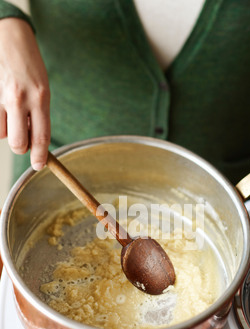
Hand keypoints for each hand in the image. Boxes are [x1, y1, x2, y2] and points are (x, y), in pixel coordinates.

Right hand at [0, 18, 49, 169]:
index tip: (38, 165)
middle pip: (18, 143)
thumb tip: (34, 143)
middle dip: (21, 148)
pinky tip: (3, 109)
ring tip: (12, 116)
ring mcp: (2, 97)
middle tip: (23, 142)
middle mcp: (21, 100)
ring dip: (7, 132)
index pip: (41, 137)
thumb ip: (39, 116)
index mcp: (40, 98)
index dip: (39, 156)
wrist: (10, 39)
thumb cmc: (30, 68)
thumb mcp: (42, 91)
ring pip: (2, 135)